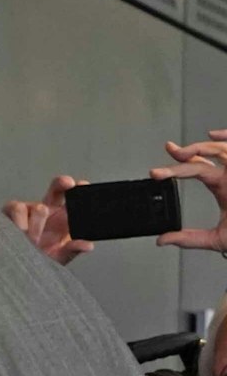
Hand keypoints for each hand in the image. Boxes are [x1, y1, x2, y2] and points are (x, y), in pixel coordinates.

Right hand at [3, 175, 94, 264]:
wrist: (14, 270)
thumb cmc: (36, 260)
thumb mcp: (58, 258)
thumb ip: (72, 250)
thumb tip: (88, 245)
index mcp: (61, 219)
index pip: (72, 199)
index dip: (78, 190)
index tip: (82, 186)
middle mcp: (46, 211)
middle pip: (56, 189)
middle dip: (62, 184)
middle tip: (68, 184)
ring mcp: (27, 211)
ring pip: (36, 205)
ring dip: (36, 223)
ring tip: (34, 240)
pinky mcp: (9, 214)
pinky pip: (15, 208)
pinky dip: (19, 222)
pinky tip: (20, 233)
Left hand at [153, 131, 226, 251]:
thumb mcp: (217, 238)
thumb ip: (189, 239)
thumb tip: (161, 240)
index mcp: (222, 185)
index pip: (196, 168)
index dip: (176, 166)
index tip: (155, 173)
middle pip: (205, 156)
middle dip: (185, 153)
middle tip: (167, 155)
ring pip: (222, 150)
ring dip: (202, 147)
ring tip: (183, 153)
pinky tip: (215, 135)